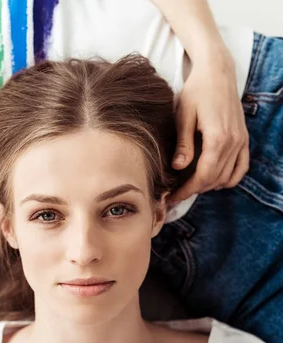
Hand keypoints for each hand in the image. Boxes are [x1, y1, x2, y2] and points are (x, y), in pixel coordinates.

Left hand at [170, 54, 248, 204]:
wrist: (217, 72)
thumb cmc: (197, 90)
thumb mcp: (183, 115)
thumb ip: (183, 143)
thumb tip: (178, 167)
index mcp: (218, 139)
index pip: (203, 176)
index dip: (187, 191)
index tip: (172, 198)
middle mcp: (233, 142)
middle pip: (214, 180)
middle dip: (194, 190)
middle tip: (176, 195)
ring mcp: (241, 141)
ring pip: (227, 177)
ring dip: (209, 185)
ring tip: (190, 186)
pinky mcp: (244, 138)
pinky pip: (241, 168)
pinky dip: (229, 178)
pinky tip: (214, 180)